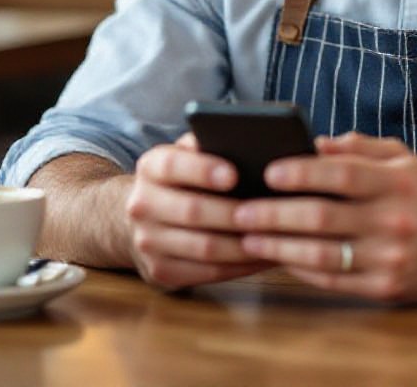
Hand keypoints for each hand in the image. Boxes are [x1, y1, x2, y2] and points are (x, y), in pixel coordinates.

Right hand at [125, 132, 273, 289]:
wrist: (143, 217)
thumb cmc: (183, 178)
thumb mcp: (187, 153)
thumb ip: (208, 145)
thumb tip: (246, 143)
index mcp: (151, 167)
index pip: (173, 165)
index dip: (203, 170)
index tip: (234, 175)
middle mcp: (142, 204)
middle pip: (192, 211)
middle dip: (234, 213)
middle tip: (269, 212)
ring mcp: (147, 242)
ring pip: (203, 247)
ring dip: (243, 245)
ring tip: (274, 237)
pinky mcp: (160, 271)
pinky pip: (207, 273)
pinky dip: (240, 267)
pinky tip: (262, 256)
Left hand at [233, 132, 416, 301]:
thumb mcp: (400, 157)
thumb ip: (358, 147)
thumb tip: (311, 144)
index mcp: (395, 181)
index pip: (342, 175)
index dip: (302, 173)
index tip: (268, 171)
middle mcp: (393, 219)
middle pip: (323, 217)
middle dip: (275, 214)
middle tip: (240, 210)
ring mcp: (390, 257)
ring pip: (323, 254)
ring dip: (279, 247)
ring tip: (248, 238)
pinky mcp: (386, 287)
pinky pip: (333, 280)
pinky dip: (301, 269)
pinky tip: (279, 258)